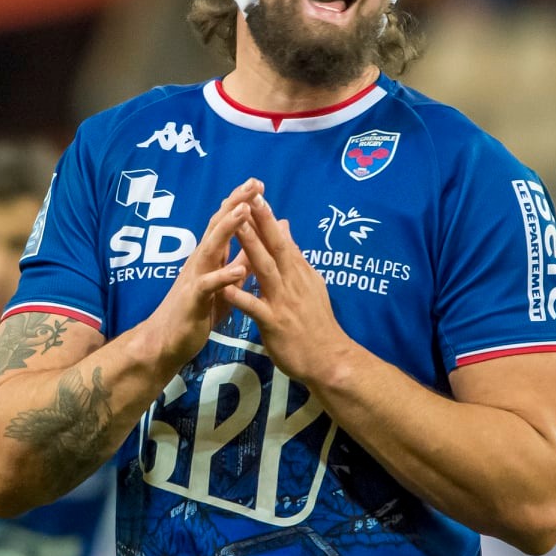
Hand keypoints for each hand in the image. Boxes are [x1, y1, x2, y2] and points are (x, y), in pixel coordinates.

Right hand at [136, 179, 258, 369]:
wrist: (166, 341)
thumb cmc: (197, 311)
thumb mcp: (225, 284)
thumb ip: (239, 262)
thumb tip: (257, 241)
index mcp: (210, 257)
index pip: (225, 223)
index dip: (240, 202)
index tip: (257, 184)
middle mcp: (200, 261)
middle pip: (217, 226)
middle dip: (236, 204)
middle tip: (254, 184)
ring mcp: (194, 278)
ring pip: (211, 248)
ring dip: (228, 229)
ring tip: (245, 211)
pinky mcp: (193, 300)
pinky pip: (208, 286)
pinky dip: (223, 276)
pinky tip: (238, 269)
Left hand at [222, 193, 355, 386]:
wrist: (329, 359)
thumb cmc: (316, 324)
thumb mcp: (311, 286)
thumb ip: (297, 259)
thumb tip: (287, 230)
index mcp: (299, 274)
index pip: (282, 241)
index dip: (269, 219)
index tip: (256, 195)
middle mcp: (292, 283)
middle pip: (276, 248)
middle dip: (261, 222)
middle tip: (248, 198)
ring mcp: (284, 302)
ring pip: (265, 270)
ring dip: (252, 247)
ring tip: (239, 226)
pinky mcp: (275, 324)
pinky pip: (255, 308)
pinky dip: (241, 297)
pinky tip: (226, 288)